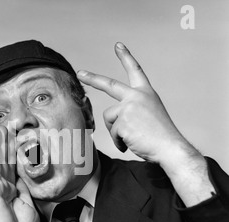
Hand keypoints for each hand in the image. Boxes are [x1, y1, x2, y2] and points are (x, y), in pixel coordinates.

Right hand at [0, 126, 39, 221]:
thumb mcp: (28, 203)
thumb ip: (25, 187)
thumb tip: (26, 175)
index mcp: (12, 188)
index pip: (14, 164)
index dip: (16, 149)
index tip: (20, 134)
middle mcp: (2, 185)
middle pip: (5, 159)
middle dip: (7, 141)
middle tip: (9, 124)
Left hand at [77, 42, 192, 165]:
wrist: (169, 147)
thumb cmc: (160, 136)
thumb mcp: (148, 115)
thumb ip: (131, 111)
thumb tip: (112, 120)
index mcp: (146, 93)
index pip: (135, 71)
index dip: (126, 57)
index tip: (118, 46)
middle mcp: (136, 96)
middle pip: (109, 85)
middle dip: (93, 78)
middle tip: (80, 73)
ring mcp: (128, 107)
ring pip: (109, 119)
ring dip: (116, 132)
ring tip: (132, 138)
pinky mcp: (122, 121)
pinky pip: (112, 133)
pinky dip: (119, 142)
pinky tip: (130, 144)